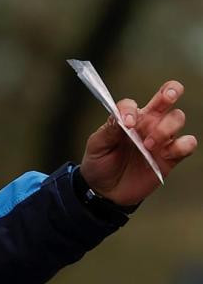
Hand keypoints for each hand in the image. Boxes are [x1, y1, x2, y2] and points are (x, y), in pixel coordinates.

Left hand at [80, 80, 196, 205]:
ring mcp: (161, 139)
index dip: (130, 110)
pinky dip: (184, 145)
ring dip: (166, 127)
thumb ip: (109, 130)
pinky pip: (187, 144)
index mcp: (128, 118)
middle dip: (171, 91)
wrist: (105, 191)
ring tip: (148, 145)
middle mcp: (148, 124)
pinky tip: (167, 152)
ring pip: (177, 118)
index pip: (131, 104)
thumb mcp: (97, 146)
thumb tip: (122, 117)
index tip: (126, 123)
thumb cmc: (99, 164)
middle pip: (167, 97)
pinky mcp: (170, 157)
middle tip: (167, 98)